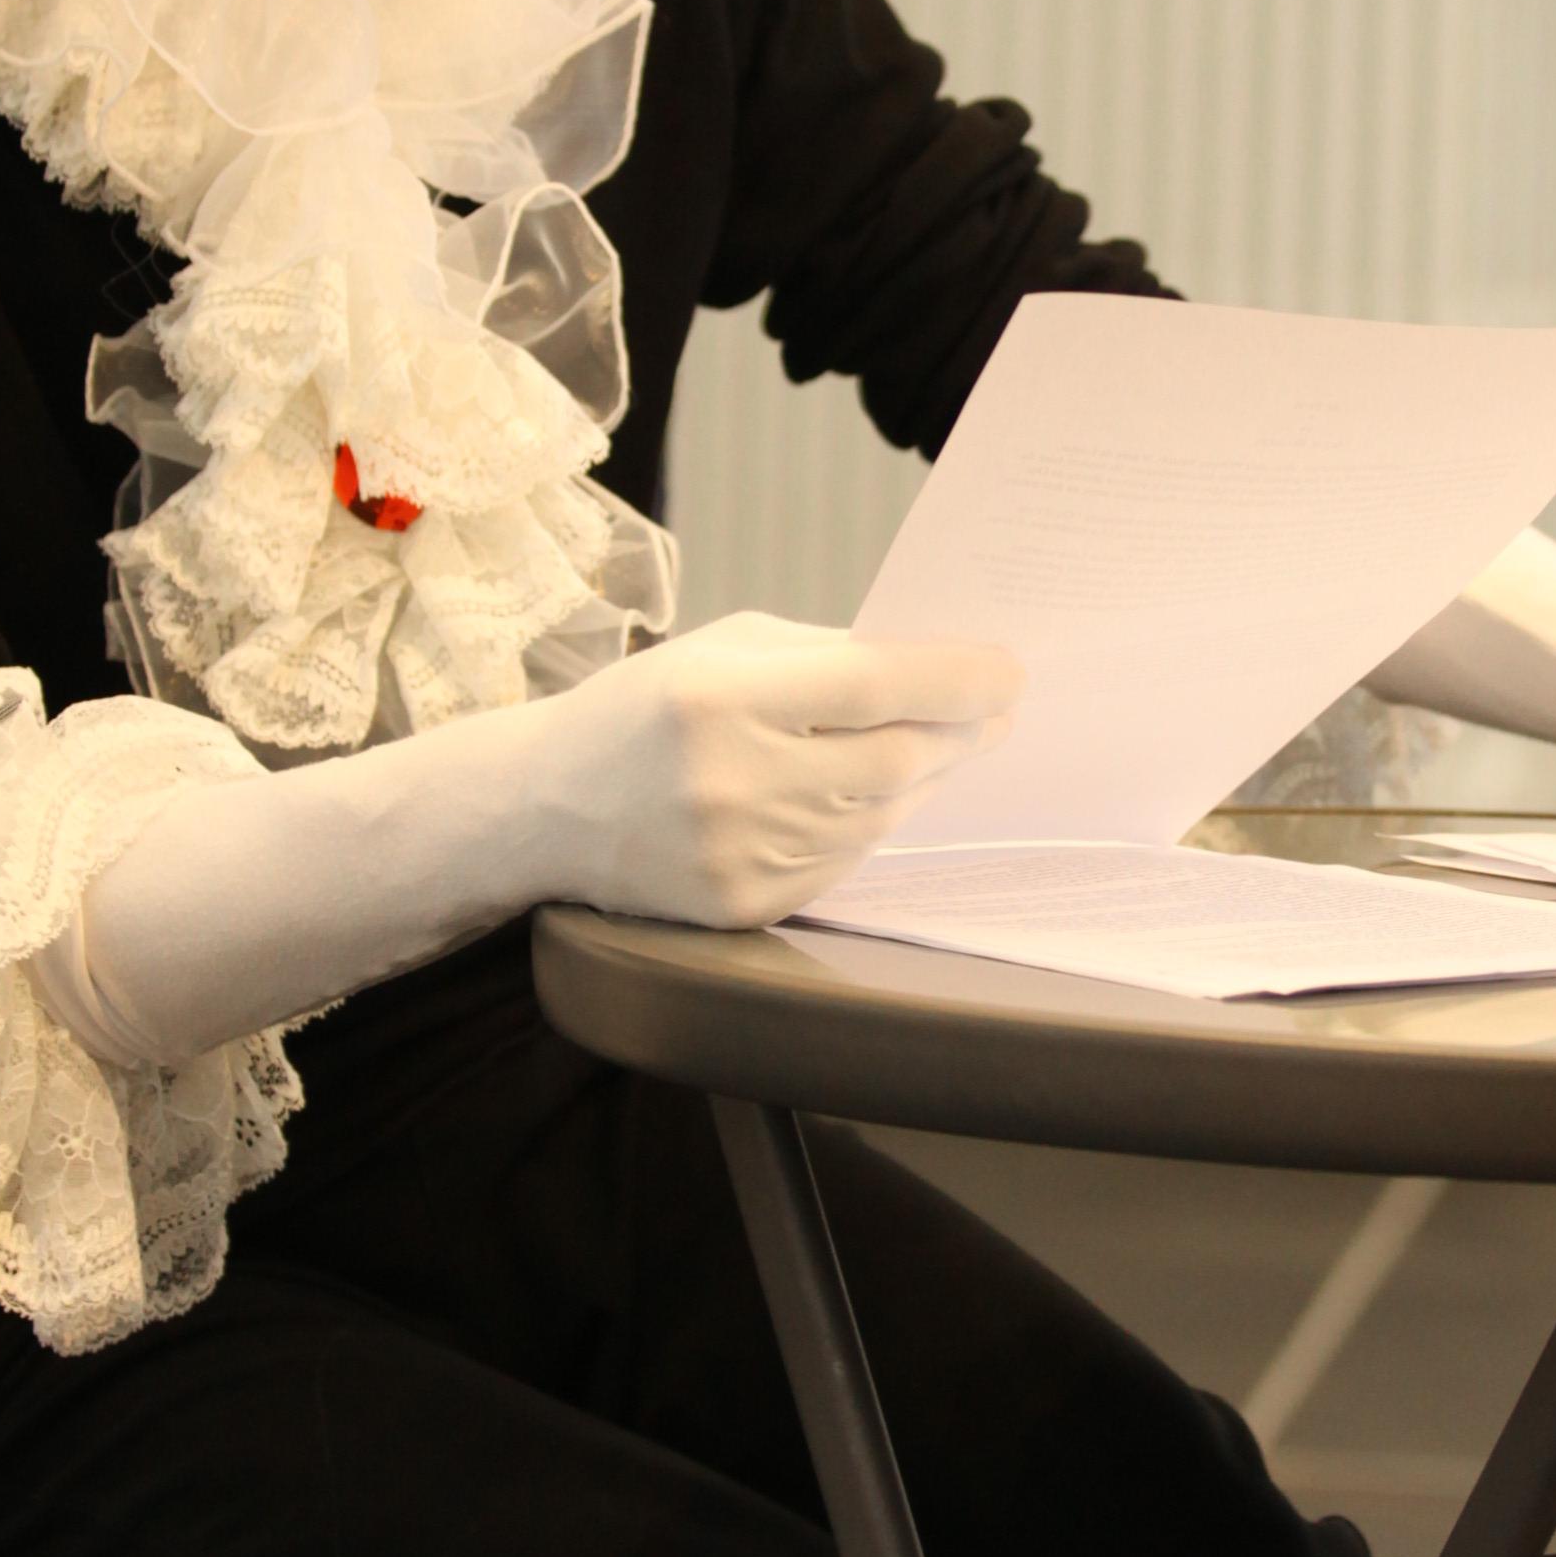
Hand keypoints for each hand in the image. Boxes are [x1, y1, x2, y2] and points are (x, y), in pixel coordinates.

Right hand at [528, 615, 1021, 927]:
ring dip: (923, 778)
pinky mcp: (744, 906)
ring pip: (879, 814)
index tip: (1009, 671)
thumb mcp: (724, 650)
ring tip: (937, 745)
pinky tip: (870, 793)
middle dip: (960, 732)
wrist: (547, 807)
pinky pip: (845, 861)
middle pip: (895, 760)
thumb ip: (828, 653)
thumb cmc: (646, 710)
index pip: (874, 685)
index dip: (957, 679)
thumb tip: (940, 666)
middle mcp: (730, 783)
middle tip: (996, 710)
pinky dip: (871, 822)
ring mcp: (737, 855)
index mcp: (720, 699)